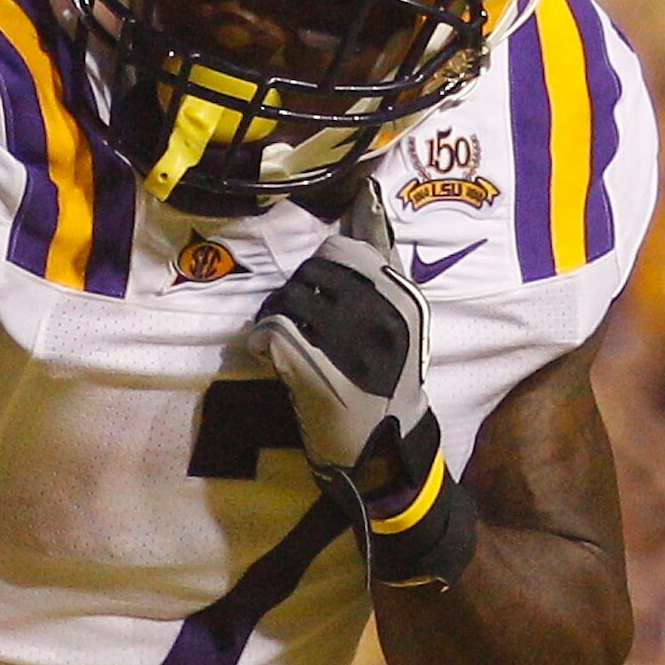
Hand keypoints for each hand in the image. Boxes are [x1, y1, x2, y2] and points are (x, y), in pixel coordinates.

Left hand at [247, 188, 468, 573]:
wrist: (384, 453)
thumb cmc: (386, 388)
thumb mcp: (398, 328)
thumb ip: (378, 279)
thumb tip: (358, 211)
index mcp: (404, 300)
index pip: (344, 251)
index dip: (317, 269)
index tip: (315, 294)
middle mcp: (382, 317)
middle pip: (310, 273)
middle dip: (293, 293)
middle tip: (290, 320)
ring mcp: (351, 345)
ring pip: (287, 300)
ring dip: (272, 315)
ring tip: (279, 339)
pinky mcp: (318, 374)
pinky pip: (273, 331)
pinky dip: (260, 340)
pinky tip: (265, 354)